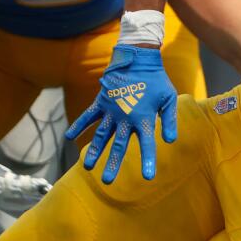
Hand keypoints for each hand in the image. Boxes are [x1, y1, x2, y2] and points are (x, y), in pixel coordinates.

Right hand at [65, 45, 176, 182]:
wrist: (138, 58)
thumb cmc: (157, 80)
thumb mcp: (169, 98)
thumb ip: (170, 120)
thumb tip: (171, 141)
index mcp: (144, 118)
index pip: (147, 144)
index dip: (148, 161)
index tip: (148, 177)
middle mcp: (125, 117)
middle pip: (118, 145)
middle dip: (113, 164)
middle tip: (107, 182)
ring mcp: (111, 109)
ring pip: (101, 135)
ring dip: (94, 151)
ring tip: (87, 167)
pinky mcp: (101, 101)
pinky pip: (88, 116)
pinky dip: (78, 125)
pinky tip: (68, 137)